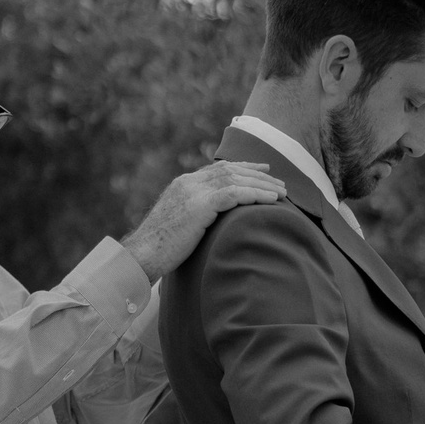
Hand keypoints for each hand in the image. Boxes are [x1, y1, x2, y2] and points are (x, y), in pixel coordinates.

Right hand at [123, 160, 289, 281]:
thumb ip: (196, 216)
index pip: (218, 169)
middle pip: (231, 170)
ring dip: (262, 184)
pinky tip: (272, 200)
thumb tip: (212, 224)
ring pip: (236, 179)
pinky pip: (235, 194)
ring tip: (283, 192)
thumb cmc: (158, 250)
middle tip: (280, 182)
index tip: (263, 169)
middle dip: (259, 175)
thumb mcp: (178, 225)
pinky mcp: (199, 205)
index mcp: (183, 184)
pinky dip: (256, 194)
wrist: (141, 255)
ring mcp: (193, 191)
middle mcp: (188, 182)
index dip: (244, 168)